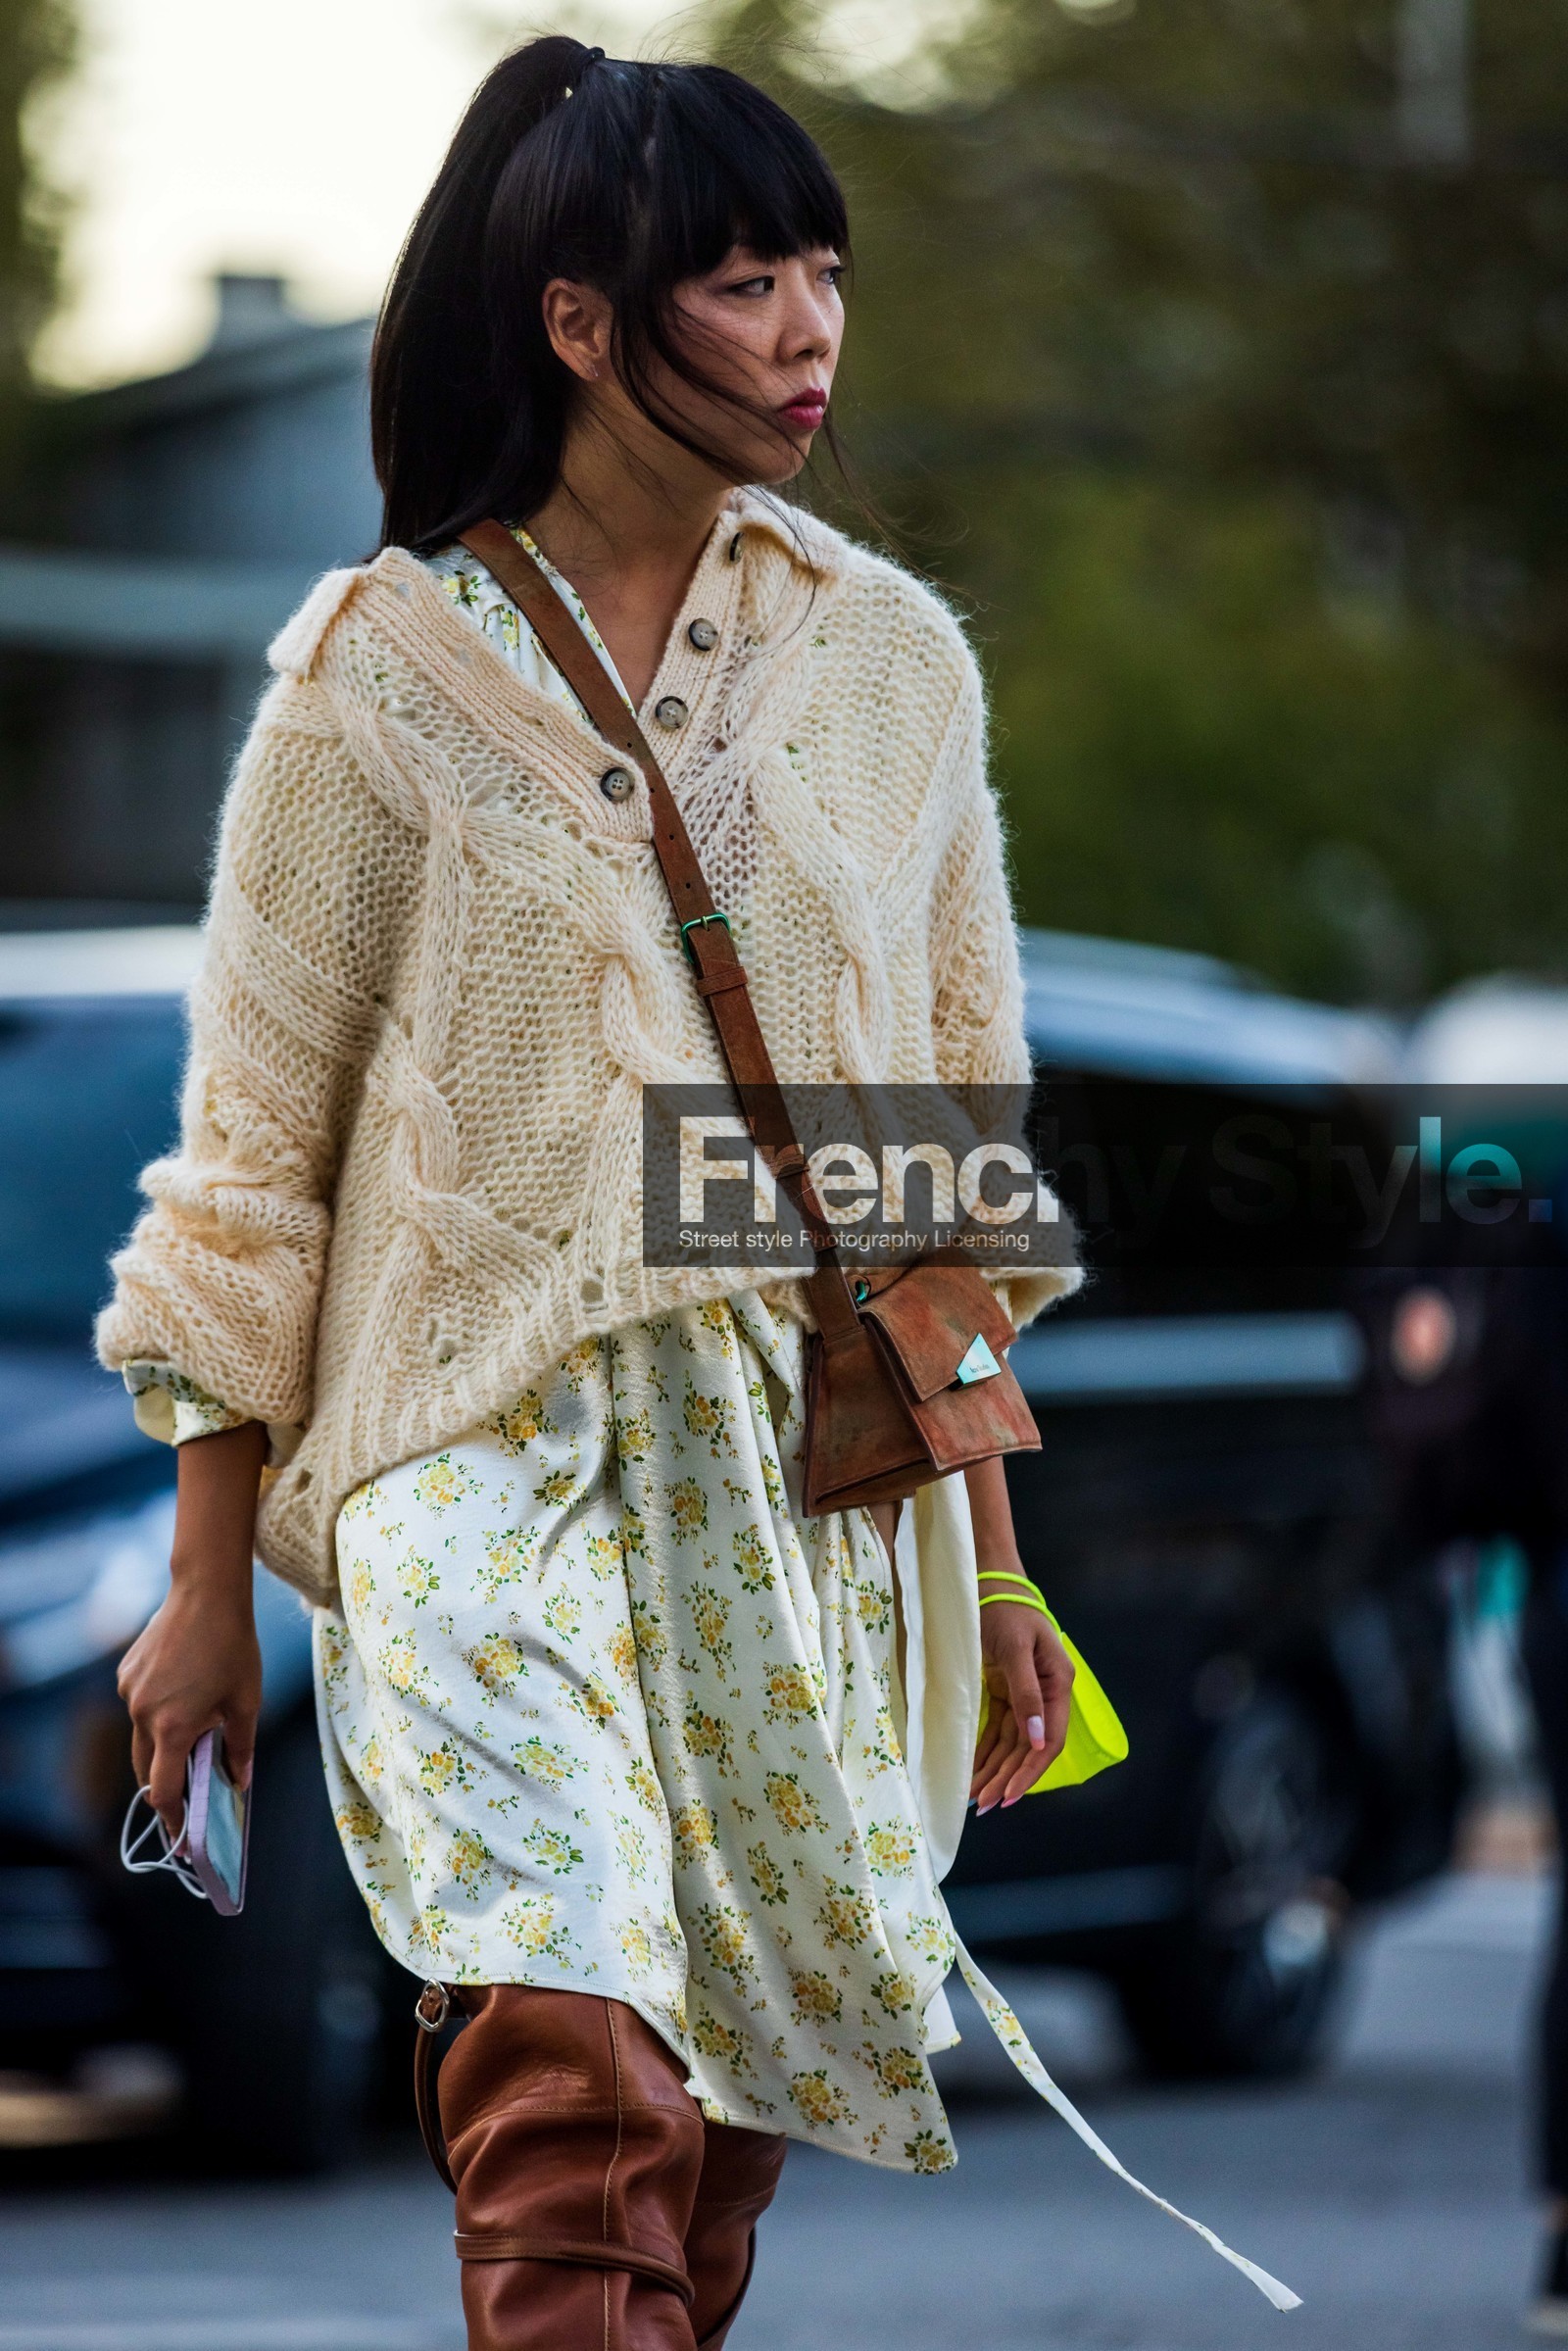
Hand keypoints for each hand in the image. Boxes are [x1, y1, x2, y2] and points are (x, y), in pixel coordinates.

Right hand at [118, 1586, 260, 1835]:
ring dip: (160, 1745)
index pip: (164, 1789)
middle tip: (186, 1799)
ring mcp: (129, 1692)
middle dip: (163, 1786)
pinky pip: (138, 1706)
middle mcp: (142, 1713)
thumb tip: (239, 1784)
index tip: (181, 1839)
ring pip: (140, 1735)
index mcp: (173, 1727)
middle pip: (145, 1767)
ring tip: (190, 1740)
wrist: (206, 1593)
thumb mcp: (246, 1702)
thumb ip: (240, 1748)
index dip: (173, 1818)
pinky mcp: (126, 1673)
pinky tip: (181, 1695)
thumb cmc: (233, 1647)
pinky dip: (155, 1713)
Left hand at [971, 1597, 1073, 1813]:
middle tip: (984, 1805)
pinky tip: (974, 1772)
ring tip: (975, 1798)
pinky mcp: (1004, 1690)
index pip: (1050, 1740)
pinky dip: (986, 1751)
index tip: (1010, 1795)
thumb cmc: (1005, 1610)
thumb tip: (1037, 1741)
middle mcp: (1045, 1694)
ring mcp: (1024, 1694)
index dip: (1031, 1770)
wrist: (987, 1581)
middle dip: (1007, 1777)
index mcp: (1057, 1684)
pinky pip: (997, 1729)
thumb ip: (1027, 1695)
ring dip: (994, 1770)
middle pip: (1028, 1747)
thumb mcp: (1016, 1650)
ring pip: (1011, 1743)